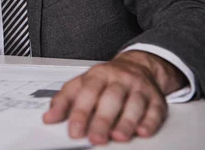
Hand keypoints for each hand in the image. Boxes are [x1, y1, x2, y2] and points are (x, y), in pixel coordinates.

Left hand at [43, 50, 186, 144]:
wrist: (137, 66)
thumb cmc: (105, 79)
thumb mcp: (81, 84)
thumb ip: (64, 101)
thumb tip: (48, 117)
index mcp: (98, 75)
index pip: (88, 92)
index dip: (80, 112)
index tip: (74, 130)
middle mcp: (119, 79)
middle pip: (111, 98)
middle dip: (103, 120)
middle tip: (95, 138)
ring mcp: (138, 88)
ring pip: (134, 104)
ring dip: (127, 122)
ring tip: (118, 137)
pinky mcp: (156, 98)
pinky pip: (155, 110)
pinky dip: (150, 122)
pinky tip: (143, 132)